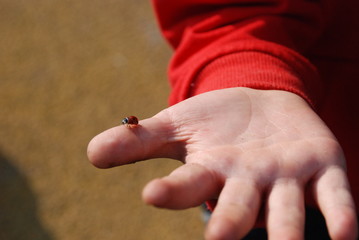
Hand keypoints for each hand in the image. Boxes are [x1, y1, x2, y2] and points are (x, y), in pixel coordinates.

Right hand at [87, 87, 357, 239]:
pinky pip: (333, 197)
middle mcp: (248, 184)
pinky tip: (346, 235)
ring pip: (285, 214)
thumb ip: (139, 141)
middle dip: (226, 225)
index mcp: (212, 173)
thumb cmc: (216, 119)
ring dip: (285, 232)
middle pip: (236, 211)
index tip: (151, 194)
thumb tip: (92, 153)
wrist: (263, 102)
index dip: (172, 192)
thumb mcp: (178, 124)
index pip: (188, 186)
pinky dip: (340, 215)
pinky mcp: (321, 167)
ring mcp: (286, 179)